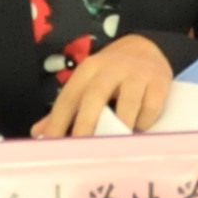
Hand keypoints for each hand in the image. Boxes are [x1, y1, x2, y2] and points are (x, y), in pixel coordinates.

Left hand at [36, 33, 173, 137]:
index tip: (51, 145)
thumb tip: (39, 133)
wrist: (147, 46)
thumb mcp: (88, 82)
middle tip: (80, 151)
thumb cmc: (111, 73)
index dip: (58, 122)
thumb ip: (66, 108)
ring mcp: (136, 74)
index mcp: (87, 70)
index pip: (68, 97)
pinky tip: (139, 130)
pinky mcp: (158, 82)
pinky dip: (143, 124)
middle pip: (95, 97)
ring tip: (116, 147)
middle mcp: (110, 69)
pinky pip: (149, 109)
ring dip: (121, 128)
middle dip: (85, 125)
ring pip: (126, 105)